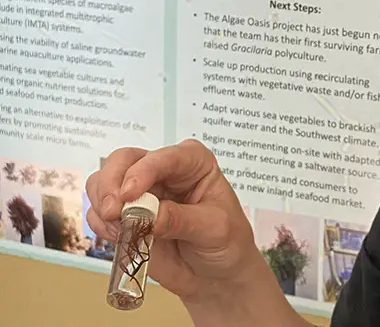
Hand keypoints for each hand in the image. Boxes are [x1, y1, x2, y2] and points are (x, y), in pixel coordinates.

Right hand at [86, 139, 262, 302]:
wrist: (216, 276)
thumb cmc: (227, 242)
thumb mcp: (214, 228)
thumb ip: (181, 220)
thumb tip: (148, 215)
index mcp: (193, 162)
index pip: (164, 156)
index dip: (143, 170)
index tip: (130, 195)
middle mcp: (163, 170)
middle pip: (123, 160)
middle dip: (111, 183)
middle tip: (112, 212)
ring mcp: (141, 192)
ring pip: (103, 181)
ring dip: (102, 204)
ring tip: (118, 229)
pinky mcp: (125, 216)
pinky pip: (99, 212)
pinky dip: (100, 224)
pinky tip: (118, 237)